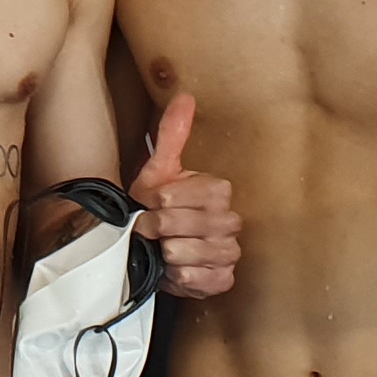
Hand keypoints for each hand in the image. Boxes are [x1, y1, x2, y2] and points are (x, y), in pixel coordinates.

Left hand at [132, 93, 240, 297]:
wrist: (147, 243)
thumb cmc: (153, 204)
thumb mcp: (159, 168)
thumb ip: (172, 134)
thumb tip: (185, 96)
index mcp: (219, 192)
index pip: (198, 193)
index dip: (164, 200)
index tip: (149, 201)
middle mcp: (230, 222)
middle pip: (194, 224)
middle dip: (161, 226)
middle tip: (146, 227)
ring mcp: (229, 252)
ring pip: (199, 253)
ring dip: (169, 252)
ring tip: (158, 248)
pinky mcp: (223, 280)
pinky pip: (207, 279)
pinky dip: (183, 276)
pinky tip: (172, 269)